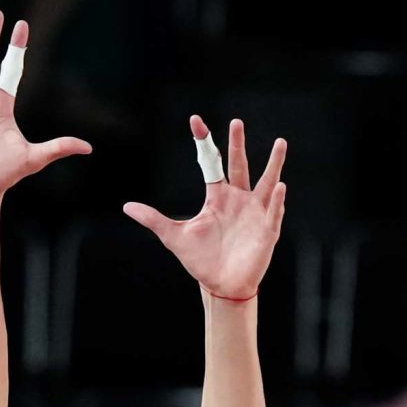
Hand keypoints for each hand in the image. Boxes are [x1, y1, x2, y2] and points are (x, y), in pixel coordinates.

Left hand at [121, 116, 288, 299]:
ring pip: (267, 182)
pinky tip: (280, 185)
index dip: (204, 142)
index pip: (211, 163)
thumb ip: (153, 219)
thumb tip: (126, 207)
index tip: (196, 121)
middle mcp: (238, 199)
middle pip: (239, 165)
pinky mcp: (267, 231)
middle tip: (236, 122)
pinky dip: (277, 200)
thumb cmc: (201, 260)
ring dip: (274, 164)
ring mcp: (255, 213)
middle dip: (237, 144)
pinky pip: (273, 212)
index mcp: (218, 196)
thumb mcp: (174, 237)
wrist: (221, 285)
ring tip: (280, 142)